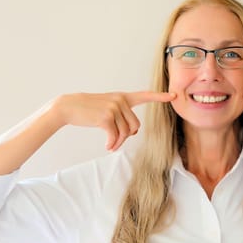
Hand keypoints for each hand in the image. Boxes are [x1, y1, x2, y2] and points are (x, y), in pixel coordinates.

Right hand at [55, 91, 175, 149]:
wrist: (69, 106)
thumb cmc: (88, 110)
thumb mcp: (107, 108)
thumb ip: (122, 116)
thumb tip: (132, 133)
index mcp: (123, 97)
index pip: (144, 95)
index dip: (159, 97)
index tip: (174, 96)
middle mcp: (121, 100)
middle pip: (135, 126)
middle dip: (126, 137)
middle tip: (115, 142)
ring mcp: (114, 108)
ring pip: (125, 133)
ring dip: (118, 143)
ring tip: (110, 145)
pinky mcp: (106, 117)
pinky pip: (115, 137)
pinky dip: (112, 144)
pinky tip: (107, 146)